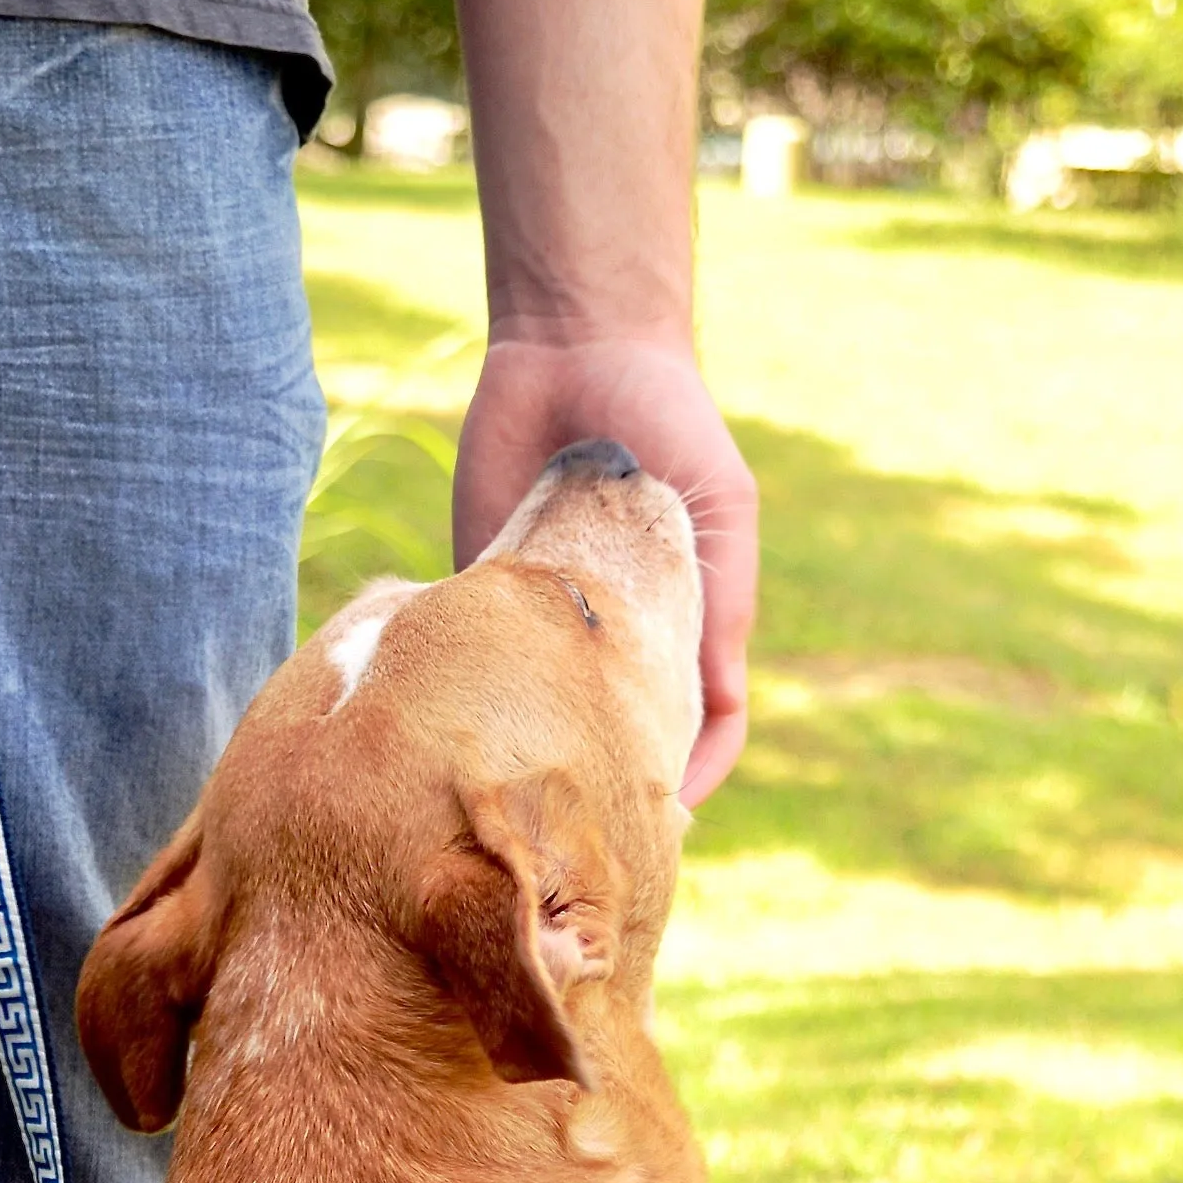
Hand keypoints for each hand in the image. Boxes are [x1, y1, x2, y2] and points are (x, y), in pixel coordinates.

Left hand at [452, 333, 757, 806]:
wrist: (575, 344)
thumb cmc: (670, 420)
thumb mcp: (721, 512)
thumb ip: (722, 607)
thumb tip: (715, 709)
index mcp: (684, 622)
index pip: (700, 729)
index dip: (688, 780)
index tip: (661, 824)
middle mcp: (617, 632)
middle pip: (616, 735)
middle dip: (605, 787)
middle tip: (581, 837)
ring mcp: (549, 618)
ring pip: (543, 713)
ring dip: (535, 755)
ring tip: (519, 805)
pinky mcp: (485, 588)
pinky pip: (475, 660)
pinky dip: (470, 696)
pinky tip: (461, 732)